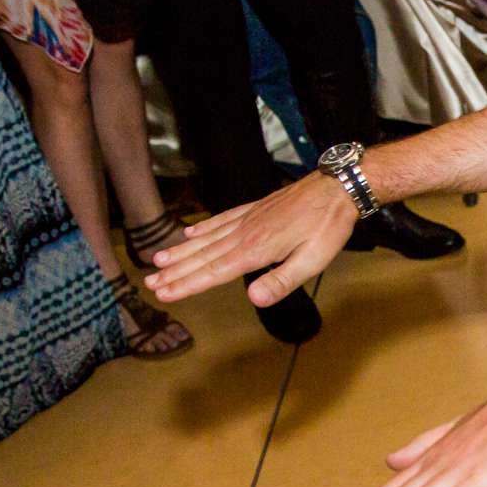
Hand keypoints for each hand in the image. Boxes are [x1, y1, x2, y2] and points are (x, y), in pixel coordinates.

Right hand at [143, 172, 355, 305]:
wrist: (337, 188)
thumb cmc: (328, 226)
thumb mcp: (313, 260)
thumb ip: (282, 281)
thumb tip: (254, 298)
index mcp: (256, 250)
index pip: (214, 272)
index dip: (188, 284)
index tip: (165, 294)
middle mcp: (245, 234)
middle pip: (203, 256)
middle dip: (175, 272)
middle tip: (149, 283)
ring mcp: (248, 219)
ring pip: (206, 239)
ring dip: (181, 251)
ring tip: (157, 261)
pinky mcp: (255, 209)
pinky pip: (221, 220)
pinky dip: (202, 228)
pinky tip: (189, 233)